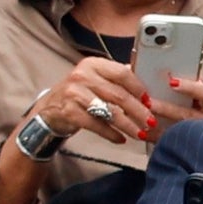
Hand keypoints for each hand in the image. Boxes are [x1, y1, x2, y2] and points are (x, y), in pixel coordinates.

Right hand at [30, 57, 152, 143]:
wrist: (51, 108)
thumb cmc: (81, 93)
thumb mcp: (97, 79)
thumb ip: (119, 79)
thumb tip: (150, 84)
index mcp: (94, 64)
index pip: (122, 74)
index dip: (139, 88)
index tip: (150, 101)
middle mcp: (83, 75)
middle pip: (119, 95)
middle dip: (138, 111)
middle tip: (151, 122)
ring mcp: (74, 93)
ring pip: (109, 111)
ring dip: (128, 125)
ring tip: (140, 133)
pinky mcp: (69, 111)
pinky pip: (96, 124)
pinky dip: (111, 134)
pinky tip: (121, 139)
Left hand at [144, 77, 202, 139]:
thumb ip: (197, 92)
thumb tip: (173, 78)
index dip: (189, 87)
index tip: (171, 82)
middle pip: (187, 115)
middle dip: (166, 108)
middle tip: (148, 101)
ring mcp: (201, 139)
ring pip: (176, 132)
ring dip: (157, 124)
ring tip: (141, 117)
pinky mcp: (189, 150)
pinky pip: (169, 144)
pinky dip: (154, 138)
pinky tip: (141, 132)